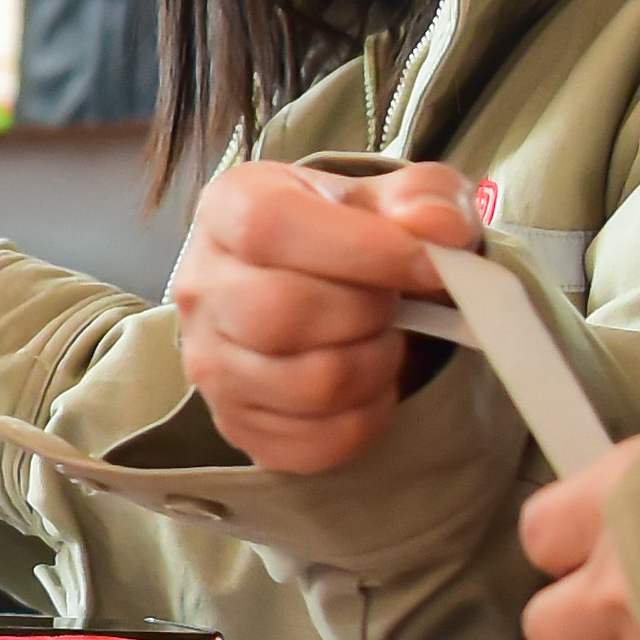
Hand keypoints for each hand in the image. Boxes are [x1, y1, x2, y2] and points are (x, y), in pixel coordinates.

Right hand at [165, 161, 484, 476]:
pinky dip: (366, 418)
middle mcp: (200, 286)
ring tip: (380, 339)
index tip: (427, 263)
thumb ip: (423, 197)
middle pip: (282, 313)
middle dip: (368, 313)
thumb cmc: (353, 235)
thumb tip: (440, 228)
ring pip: (308, 385)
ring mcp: (209, 364)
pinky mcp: (236, 424)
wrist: (324, 287)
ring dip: (374, 366)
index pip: (270, 227)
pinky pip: (316, 441)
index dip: (360, 249)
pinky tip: (368, 382)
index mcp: (229, 208)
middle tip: (394, 303)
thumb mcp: (393, 197)